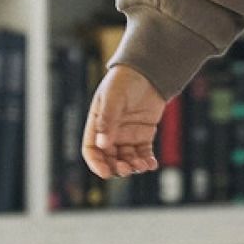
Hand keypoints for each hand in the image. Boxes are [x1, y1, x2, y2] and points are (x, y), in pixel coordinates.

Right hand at [81, 64, 165, 178]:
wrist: (147, 70)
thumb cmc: (125, 80)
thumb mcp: (113, 97)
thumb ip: (108, 119)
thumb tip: (103, 144)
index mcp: (97, 126)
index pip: (92, 150)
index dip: (97, 163)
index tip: (105, 173)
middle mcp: (111, 134)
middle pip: (110, 158)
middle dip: (117, 167)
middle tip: (126, 169)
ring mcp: (127, 135)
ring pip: (127, 158)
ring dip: (133, 166)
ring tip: (142, 166)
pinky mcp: (144, 134)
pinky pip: (143, 152)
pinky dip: (147, 160)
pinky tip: (151, 165)